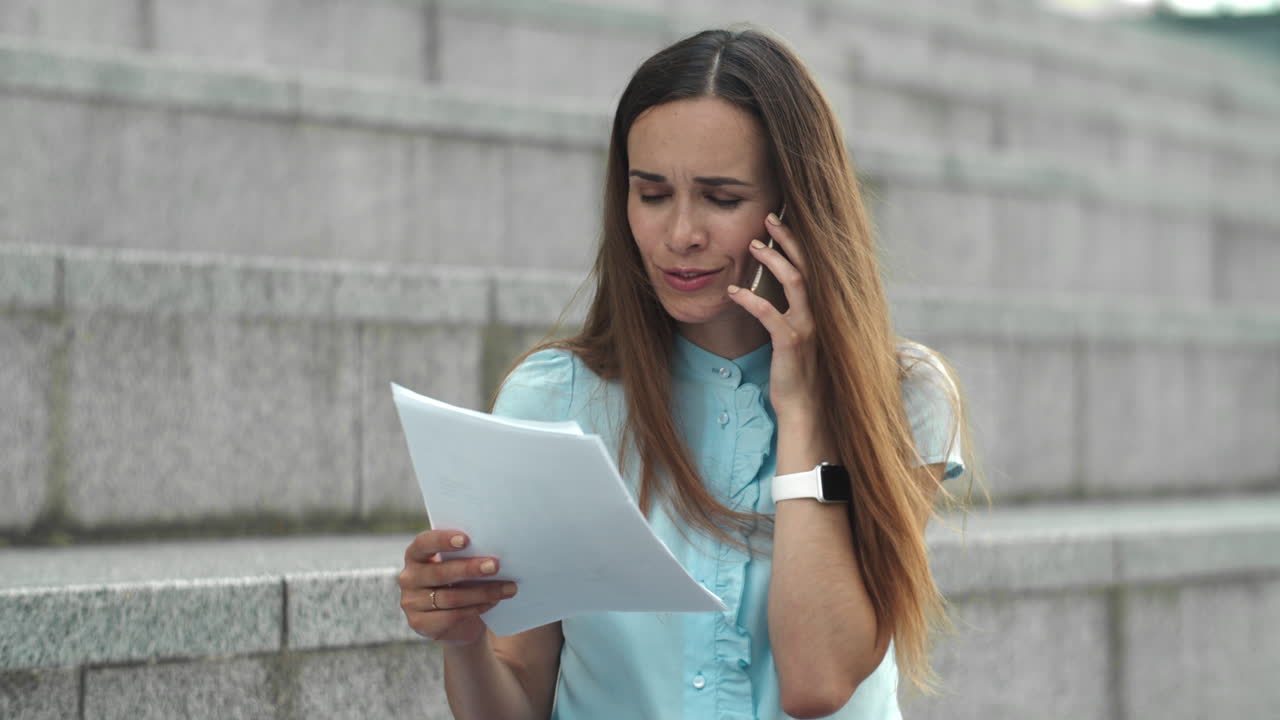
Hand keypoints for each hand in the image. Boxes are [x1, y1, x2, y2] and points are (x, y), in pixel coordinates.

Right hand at [398, 529, 517, 646]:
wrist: (457, 621)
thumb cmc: (461, 582)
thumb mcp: (461, 566)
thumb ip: (468, 556)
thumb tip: (494, 550)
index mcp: (415, 555)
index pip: (423, 543)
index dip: (442, 540)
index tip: (466, 540)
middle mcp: (408, 577)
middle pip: (440, 573)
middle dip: (470, 569)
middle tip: (495, 566)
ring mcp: (411, 603)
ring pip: (451, 597)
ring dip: (483, 592)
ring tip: (508, 588)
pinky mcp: (419, 624)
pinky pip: (452, 616)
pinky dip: (476, 608)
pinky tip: (493, 602)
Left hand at [727, 212, 820, 420]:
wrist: (805, 406)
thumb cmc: (797, 371)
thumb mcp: (797, 335)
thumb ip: (791, 311)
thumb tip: (771, 289)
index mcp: (819, 309)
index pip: (812, 267)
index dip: (797, 243)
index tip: (780, 223)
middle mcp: (818, 313)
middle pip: (807, 265)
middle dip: (788, 239)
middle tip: (768, 219)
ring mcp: (807, 327)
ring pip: (794, 282)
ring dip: (773, 260)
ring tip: (752, 245)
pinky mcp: (791, 342)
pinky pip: (770, 313)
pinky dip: (750, 299)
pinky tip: (733, 292)